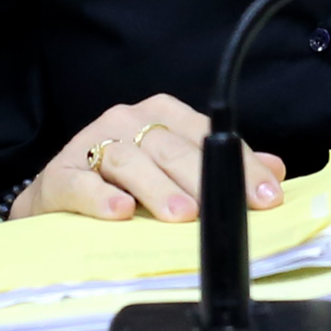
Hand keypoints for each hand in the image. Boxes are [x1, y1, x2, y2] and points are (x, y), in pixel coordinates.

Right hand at [8, 94, 286, 222]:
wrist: (55, 200)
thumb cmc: (122, 184)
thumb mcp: (174, 173)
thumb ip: (221, 169)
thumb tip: (276, 171)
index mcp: (161, 116)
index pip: (208, 135)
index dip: (240, 165)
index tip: (266, 197)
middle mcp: (127, 121)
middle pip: (170, 146)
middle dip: (202, 177)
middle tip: (220, 208)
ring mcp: (90, 144)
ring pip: (129, 160)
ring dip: (157, 188)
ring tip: (180, 214)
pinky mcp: (58, 176)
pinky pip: (81, 183)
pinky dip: (101, 197)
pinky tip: (120, 212)